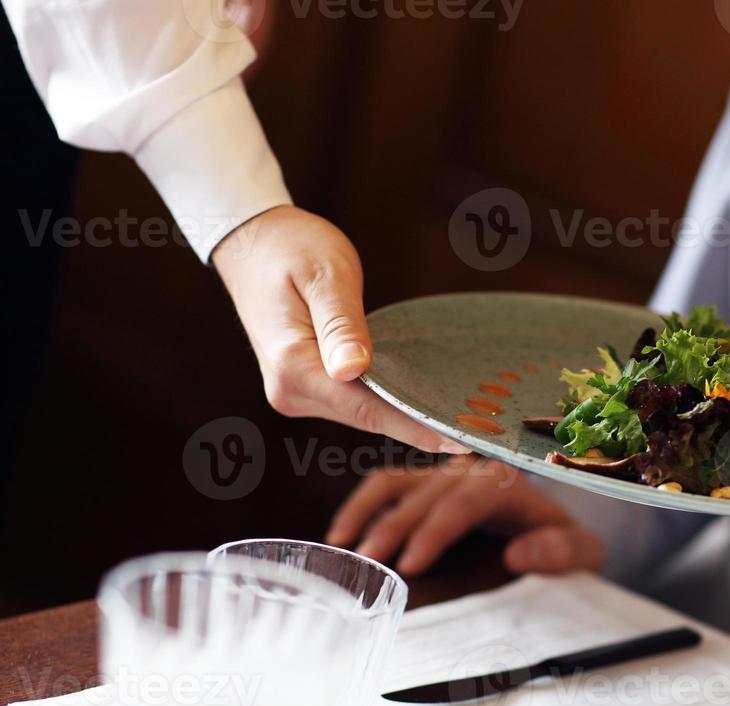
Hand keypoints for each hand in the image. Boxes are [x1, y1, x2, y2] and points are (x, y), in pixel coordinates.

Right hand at [212, 206, 465, 454]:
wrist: (250, 242)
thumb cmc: (290, 247)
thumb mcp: (324, 274)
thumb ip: (342, 323)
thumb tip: (354, 369)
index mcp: (294, 366)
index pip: (367, 408)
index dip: (415, 424)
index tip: (462, 439)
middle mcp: (290, 391)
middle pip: (366, 417)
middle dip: (419, 424)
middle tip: (479, 433)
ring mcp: (295, 393)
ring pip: (361, 413)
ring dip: (405, 416)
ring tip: (461, 421)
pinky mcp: (304, 387)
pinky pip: (353, 402)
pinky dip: (386, 403)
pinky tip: (422, 402)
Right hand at [326, 457, 604, 576]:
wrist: (558, 527)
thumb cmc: (565, 541)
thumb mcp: (582, 552)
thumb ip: (562, 552)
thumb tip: (519, 554)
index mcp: (508, 482)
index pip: (465, 500)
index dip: (435, 530)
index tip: (411, 564)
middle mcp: (470, 471)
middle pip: (423, 493)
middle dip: (393, 527)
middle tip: (369, 565)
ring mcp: (441, 474)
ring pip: (395, 482)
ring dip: (366, 512)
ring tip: (344, 548)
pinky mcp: (422, 485)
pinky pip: (384, 487)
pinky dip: (359, 507)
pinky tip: (340, 537)